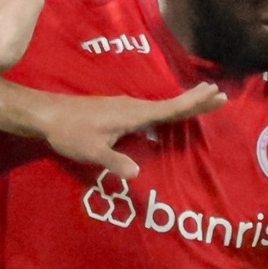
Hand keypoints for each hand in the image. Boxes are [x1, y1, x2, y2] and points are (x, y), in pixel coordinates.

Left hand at [28, 83, 224, 178]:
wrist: (48, 114)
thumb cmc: (70, 133)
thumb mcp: (92, 151)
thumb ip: (116, 162)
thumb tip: (138, 174)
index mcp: (131, 114)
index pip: (169, 109)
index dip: (193, 104)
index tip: (215, 94)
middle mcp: (132, 106)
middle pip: (170, 103)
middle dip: (195, 99)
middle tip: (220, 94)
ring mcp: (125, 106)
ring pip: (160, 106)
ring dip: (182, 104)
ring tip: (201, 101)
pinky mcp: (117, 110)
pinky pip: (149, 110)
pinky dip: (165, 110)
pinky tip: (167, 117)